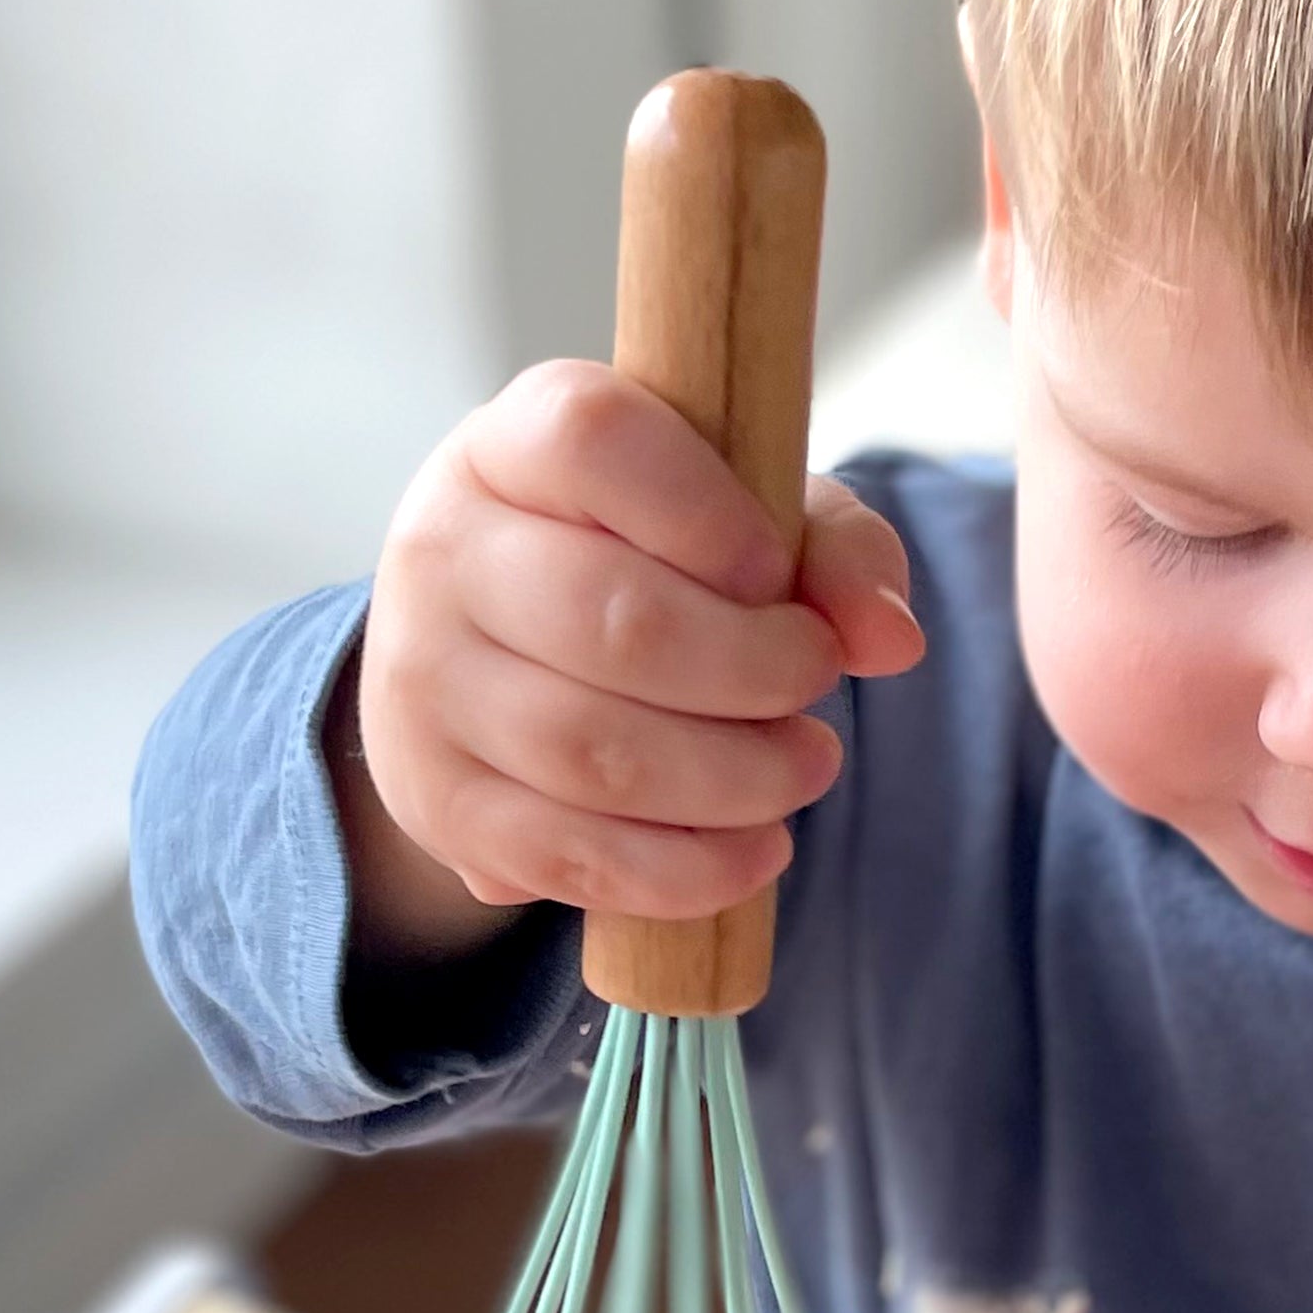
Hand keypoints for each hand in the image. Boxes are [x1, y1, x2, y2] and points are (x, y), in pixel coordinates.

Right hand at [332, 362, 924, 957]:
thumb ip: (833, 550)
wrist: (495, 656)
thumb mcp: (745, 518)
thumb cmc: (643, 561)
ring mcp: (423, 684)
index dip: (708, 513)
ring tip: (803, 768)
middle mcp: (443, 551)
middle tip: (815, 684)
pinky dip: (685, 870)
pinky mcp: (437, 803)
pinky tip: (753, 849)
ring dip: (733, 779)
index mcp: (512, 444)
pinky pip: (567, 856)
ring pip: (590, 751)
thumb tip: (888, 639)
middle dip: (754, 670)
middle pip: (612, 621)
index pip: (592, 441)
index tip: (774, 570)